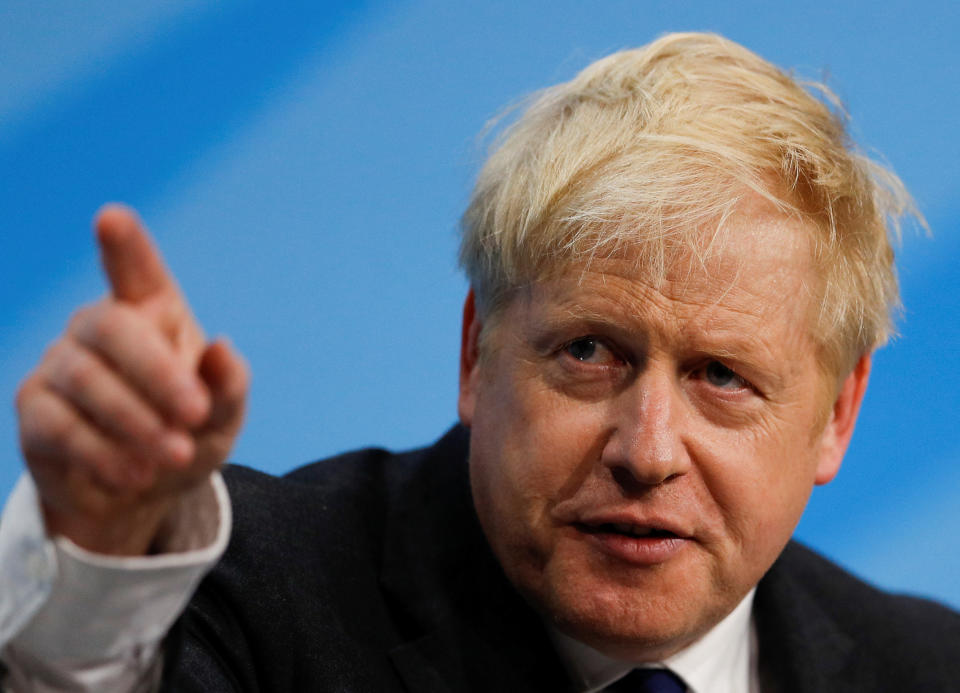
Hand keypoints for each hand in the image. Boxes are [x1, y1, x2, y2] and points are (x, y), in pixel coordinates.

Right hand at [15, 205, 247, 554]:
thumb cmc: (189, 435)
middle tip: (196, 415)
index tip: (111, 218)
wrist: (144, 493)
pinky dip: (103, 453)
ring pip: (86, 380)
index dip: (125, 246)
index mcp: (154, 313)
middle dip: (158, 374)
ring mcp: (61, 365)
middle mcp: (101, 327)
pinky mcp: (36, 411)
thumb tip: (223, 349)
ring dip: (136, 421)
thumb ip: (229, 386)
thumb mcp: (223, 417)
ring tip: (174, 456)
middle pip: (114, 329)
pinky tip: (136, 475)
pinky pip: (60, 426)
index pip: (137, 271)